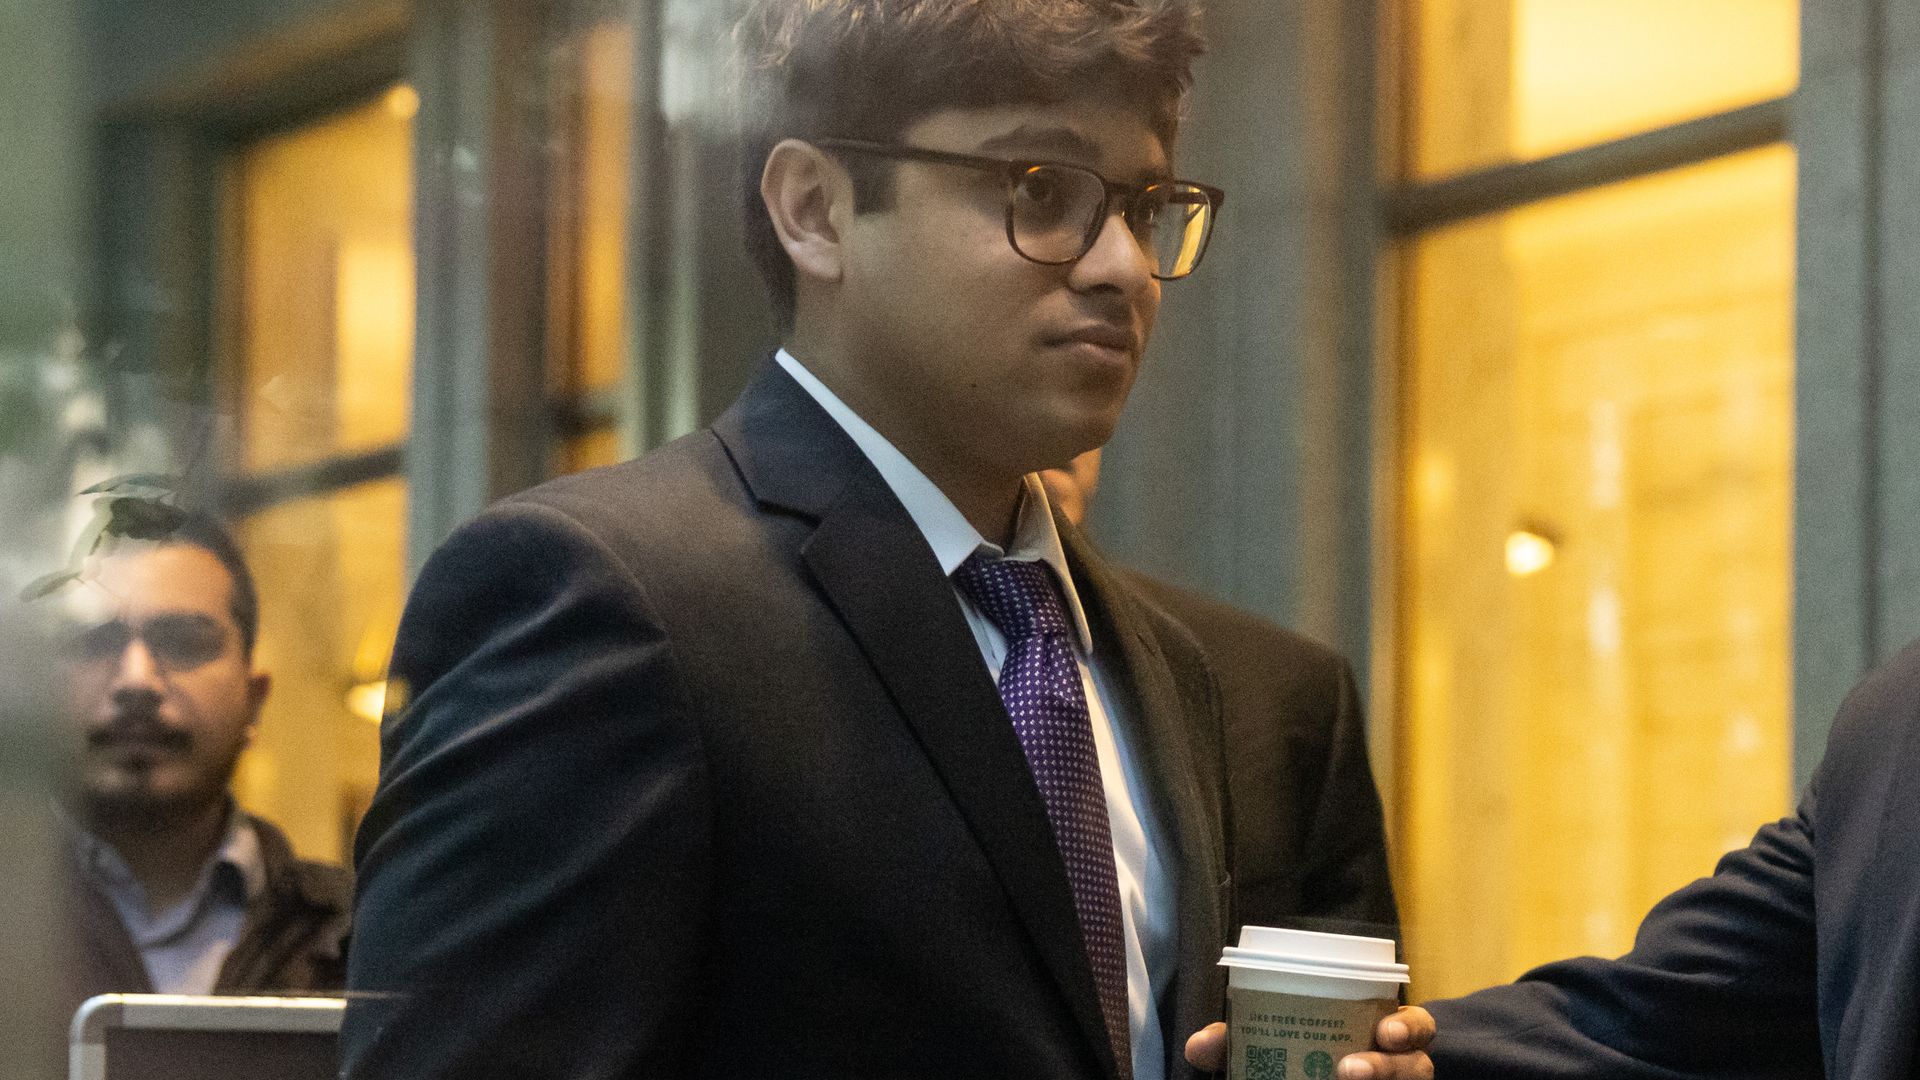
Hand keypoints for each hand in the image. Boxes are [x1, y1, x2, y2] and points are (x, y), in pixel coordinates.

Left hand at [1185, 1005, 1435, 1078]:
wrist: (1316, 1070)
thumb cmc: (1301, 1052)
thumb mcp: (1273, 1040)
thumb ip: (1236, 1042)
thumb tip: (1198, 1046)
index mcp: (1382, 1031)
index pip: (1415, 1025)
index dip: (1409, 1027)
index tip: (1386, 1030)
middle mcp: (1400, 1064)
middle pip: (1416, 1065)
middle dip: (1388, 1066)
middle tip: (1349, 1069)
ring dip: (1382, 1079)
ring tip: (1347, 1076)